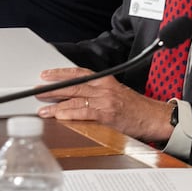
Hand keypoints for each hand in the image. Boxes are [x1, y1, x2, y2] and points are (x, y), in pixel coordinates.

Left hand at [35, 68, 174, 144]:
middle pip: (73, 85)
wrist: (154, 117)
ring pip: (76, 99)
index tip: (47, 75)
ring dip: (56, 105)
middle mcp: (104, 88)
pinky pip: (84, 113)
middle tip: (37, 91)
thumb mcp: (117, 93)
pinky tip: (60, 115)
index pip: (79, 73)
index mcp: (106, 81)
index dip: (61, 73)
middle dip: (53, 88)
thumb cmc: (136, 108)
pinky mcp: (107, 115)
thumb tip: (77, 98)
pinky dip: (70, 114)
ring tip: (43, 109)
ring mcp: (105, 101)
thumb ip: (98, 93)